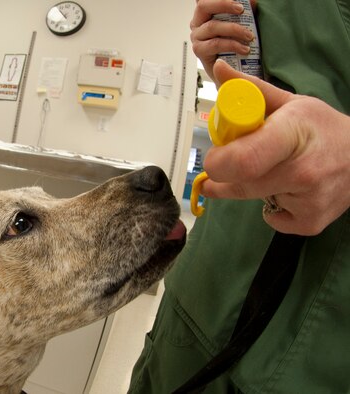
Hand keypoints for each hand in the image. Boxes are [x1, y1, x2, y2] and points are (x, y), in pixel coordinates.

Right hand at [190, 0, 256, 84]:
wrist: (231, 70)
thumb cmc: (234, 44)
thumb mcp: (240, 23)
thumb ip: (243, 11)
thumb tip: (253, 2)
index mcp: (205, 12)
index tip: (237, 1)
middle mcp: (198, 23)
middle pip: (203, 6)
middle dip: (224, 4)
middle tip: (241, 10)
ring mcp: (197, 37)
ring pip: (213, 26)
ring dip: (234, 29)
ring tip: (249, 36)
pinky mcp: (199, 51)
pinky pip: (215, 44)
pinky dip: (232, 45)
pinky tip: (244, 49)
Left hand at [201, 60, 349, 235]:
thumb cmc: (321, 128)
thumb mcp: (290, 103)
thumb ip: (250, 90)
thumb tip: (218, 70)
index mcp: (292, 134)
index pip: (245, 159)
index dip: (219, 162)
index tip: (214, 157)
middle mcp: (303, 171)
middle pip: (240, 186)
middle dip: (225, 177)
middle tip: (229, 164)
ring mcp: (309, 200)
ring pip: (253, 200)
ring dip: (252, 188)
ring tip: (275, 169)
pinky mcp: (312, 222)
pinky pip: (271, 219)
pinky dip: (272, 206)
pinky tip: (288, 190)